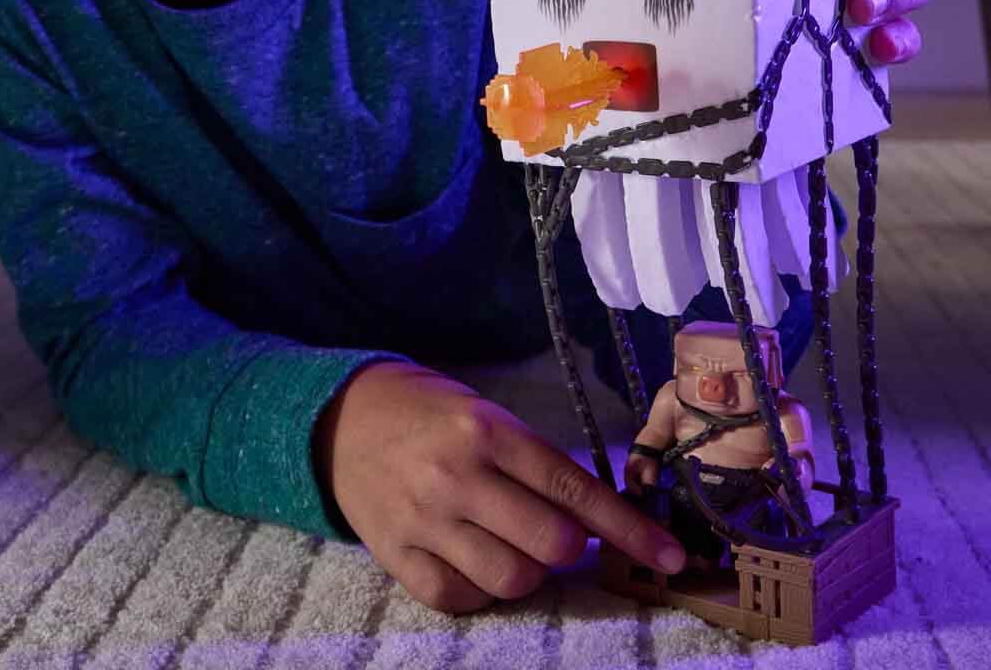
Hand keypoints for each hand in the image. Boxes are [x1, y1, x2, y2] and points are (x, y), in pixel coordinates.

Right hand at [314, 362, 685, 613]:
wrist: (340, 418)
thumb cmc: (426, 410)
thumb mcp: (483, 413)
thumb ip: (532, 461)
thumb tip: (591, 518)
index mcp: (487, 430)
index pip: (574, 489)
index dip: (628, 529)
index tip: (669, 557)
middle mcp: (458, 475)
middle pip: (552, 544)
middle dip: (571, 547)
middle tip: (556, 531)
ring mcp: (424, 520)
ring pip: (512, 580)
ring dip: (528, 571)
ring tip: (511, 544)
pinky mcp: (397, 556)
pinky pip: (462, 599)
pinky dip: (481, 590)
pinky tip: (474, 559)